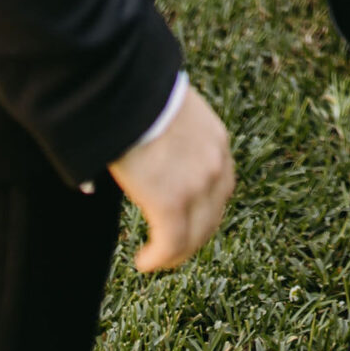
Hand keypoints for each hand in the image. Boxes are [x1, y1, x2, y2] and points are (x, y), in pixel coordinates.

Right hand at [110, 82, 234, 274]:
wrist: (129, 89)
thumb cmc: (139, 95)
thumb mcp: (170, 113)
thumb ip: (168, 137)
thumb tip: (141, 151)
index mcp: (217, 142)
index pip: (220, 187)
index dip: (203, 210)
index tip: (185, 220)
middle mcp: (216, 165)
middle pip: (211, 217)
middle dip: (192, 237)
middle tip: (171, 247)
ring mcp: (197, 186)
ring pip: (194, 236)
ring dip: (175, 252)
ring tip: (156, 259)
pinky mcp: (171, 202)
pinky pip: (171, 244)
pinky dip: (158, 258)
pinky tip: (143, 262)